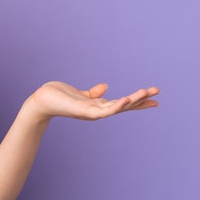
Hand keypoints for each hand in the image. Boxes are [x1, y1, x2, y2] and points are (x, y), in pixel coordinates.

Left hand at [27, 81, 158, 120]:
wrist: (41, 101)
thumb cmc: (58, 97)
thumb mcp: (80, 94)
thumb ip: (93, 93)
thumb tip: (105, 86)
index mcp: (98, 106)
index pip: (123, 103)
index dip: (138, 101)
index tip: (155, 98)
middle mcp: (97, 111)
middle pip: (124, 106)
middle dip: (141, 101)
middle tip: (158, 93)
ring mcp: (92, 112)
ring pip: (117, 107)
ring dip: (133, 101)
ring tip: (147, 93)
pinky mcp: (84, 111)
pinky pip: (104, 110)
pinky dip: (116, 106)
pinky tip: (127, 100)